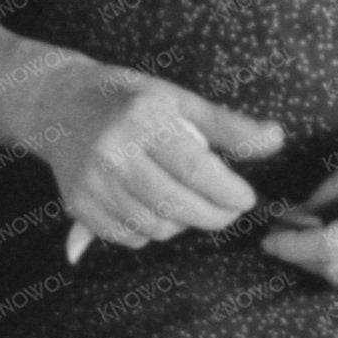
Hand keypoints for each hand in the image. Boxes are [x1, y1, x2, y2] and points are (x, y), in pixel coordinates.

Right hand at [30, 63, 285, 251]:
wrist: (61, 106)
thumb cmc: (133, 101)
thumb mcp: (180, 100)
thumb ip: (229, 125)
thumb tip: (276, 140)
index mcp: (142, 120)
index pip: (195, 170)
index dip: (228, 192)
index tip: (246, 198)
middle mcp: (112, 153)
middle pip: (175, 205)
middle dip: (214, 216)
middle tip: (230, 211)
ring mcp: (91, 182)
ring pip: (154, 227)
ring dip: (184, 224)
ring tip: (193, 205)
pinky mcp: (78, 206)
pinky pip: (128, 238)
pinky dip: (152, 232)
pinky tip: (158, 211)